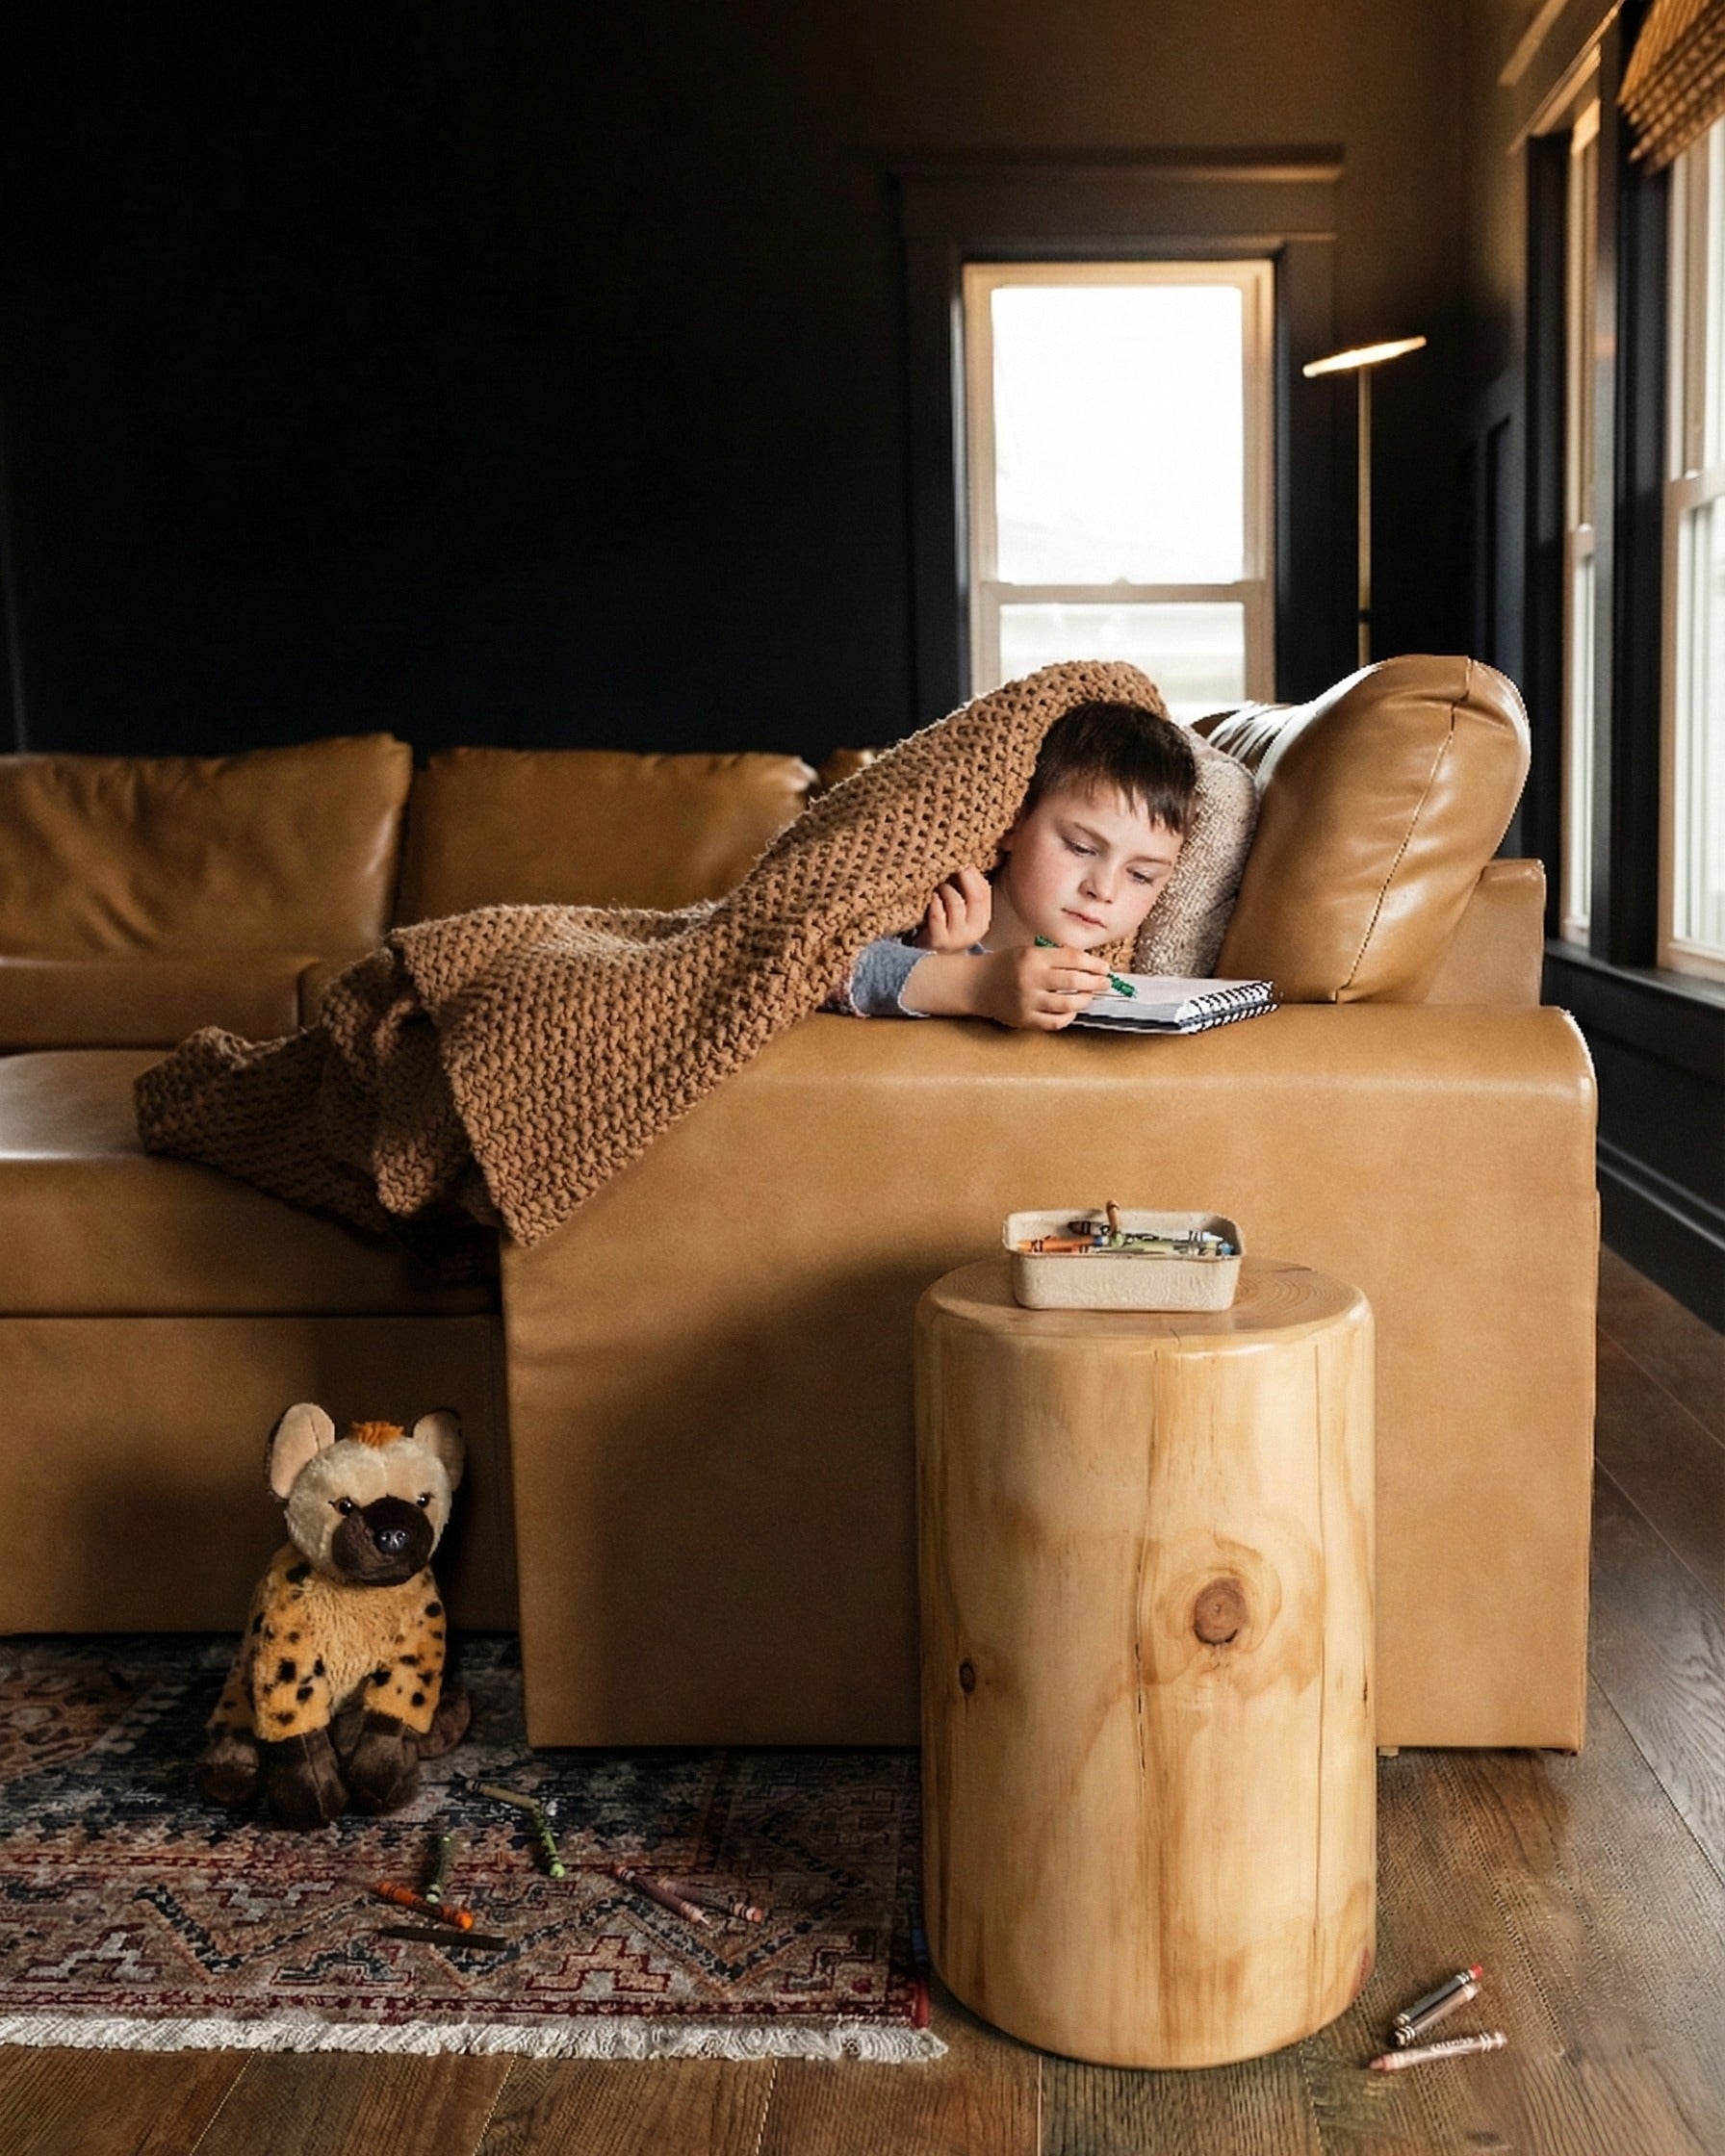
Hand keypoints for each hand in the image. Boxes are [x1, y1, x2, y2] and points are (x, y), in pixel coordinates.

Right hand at [902, 942, 1109, 1028]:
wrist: (974, 984)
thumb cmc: (1005, 965)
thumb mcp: (1028, 951)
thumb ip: (1055, 956)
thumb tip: (1089, 965)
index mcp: (1033, 957)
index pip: (1073, 959)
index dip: (1094, 964)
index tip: (1104, 968)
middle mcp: (1031, 979)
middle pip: (1074, 982)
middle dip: (1095, 983)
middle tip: (1104, 983)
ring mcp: (1027, 1001)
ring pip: (1068, 1005)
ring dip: (1084, 1000)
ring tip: (1089, 996)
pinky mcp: (1024, 1019)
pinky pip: (1055, 1022)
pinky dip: (1068, 1017)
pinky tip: (1071, 1011)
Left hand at [913, 866, 991, 951]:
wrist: (932, 957)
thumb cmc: (946, 927)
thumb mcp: (963, 913)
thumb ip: (967, 893)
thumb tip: (966, 861)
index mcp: (983, 919)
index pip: (985, 892)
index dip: (974, 874)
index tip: (963, 860)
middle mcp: (975, 930)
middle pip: (976, 897)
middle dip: (965, 877)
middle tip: (954, 864)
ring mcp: (957, 937)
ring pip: (956, 904)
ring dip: (946, 889)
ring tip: (938, 884)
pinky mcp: (939, 941)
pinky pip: (938, 916)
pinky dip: (934, 902)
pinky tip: (931, 897)